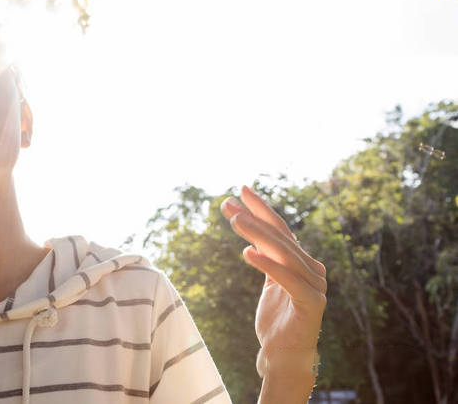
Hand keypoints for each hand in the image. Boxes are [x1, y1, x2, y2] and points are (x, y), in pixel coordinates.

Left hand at [221, 185, 326, 376]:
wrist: (284, 355)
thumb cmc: (276, 319)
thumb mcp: (268, 281)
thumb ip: (266, 256)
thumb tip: (248, 230)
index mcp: (302, 261)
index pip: (280, 228)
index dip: (261, 208)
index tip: (240, 190)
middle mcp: (312, 269)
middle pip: (280, 237)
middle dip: (253, 218)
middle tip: (228, 205)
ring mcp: (315, 285)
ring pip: (284, 254)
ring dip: (258, 235)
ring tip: (235, 221)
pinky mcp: (312, 304)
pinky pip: (288, 280)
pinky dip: (269, 265)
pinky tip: (247, 253)